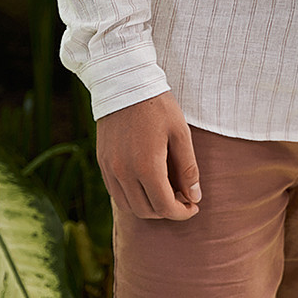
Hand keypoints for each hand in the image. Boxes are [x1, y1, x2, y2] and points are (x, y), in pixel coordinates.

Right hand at [96, 92, 201, 220]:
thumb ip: (188, 168)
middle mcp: (124, 173)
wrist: (125, 85)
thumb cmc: (158, 106)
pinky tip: (147, 186)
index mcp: (147, 166)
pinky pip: (116, 193)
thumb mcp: (181, 133)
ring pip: (129, 206)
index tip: (193, 207)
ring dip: (149, 207)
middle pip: (146, 211)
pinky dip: (133, 198)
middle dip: (167, 212)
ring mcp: (110, 169)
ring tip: (166, 194)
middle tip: (183, 200)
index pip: (164, 206)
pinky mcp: (102, 163)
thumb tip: (194, 197)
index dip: (181, 213)